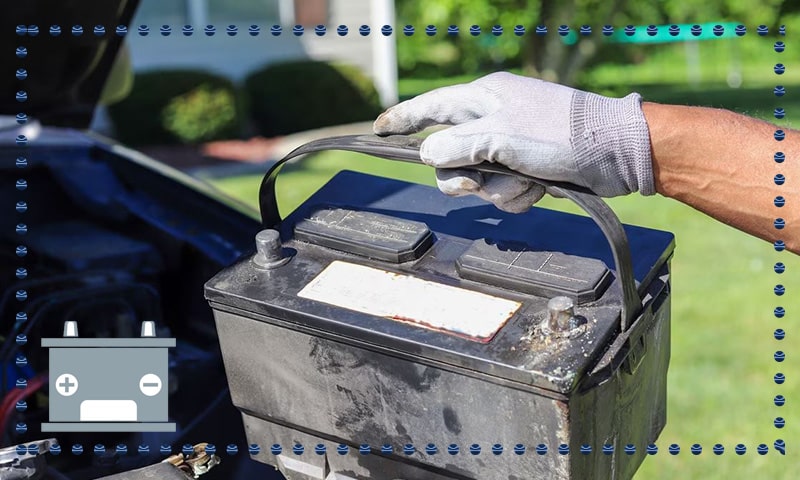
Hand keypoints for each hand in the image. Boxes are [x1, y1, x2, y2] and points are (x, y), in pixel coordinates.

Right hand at [373, 72, 653, 212]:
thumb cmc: (561, 135)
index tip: (378, 131)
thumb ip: (459, 146)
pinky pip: (503, 189)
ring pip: (477, 178)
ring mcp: (510, 144)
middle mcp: (493, 118)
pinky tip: (539, 189)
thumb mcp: (503, 138)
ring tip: (526, 182)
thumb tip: (427, 154)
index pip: (430, 107)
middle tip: (474, 183)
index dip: (402, 120)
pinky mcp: (527, 166)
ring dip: (498, 188)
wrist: (617, 153)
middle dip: (462, 176)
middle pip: (449, 156)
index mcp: (483, 98)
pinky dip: (518, 195)